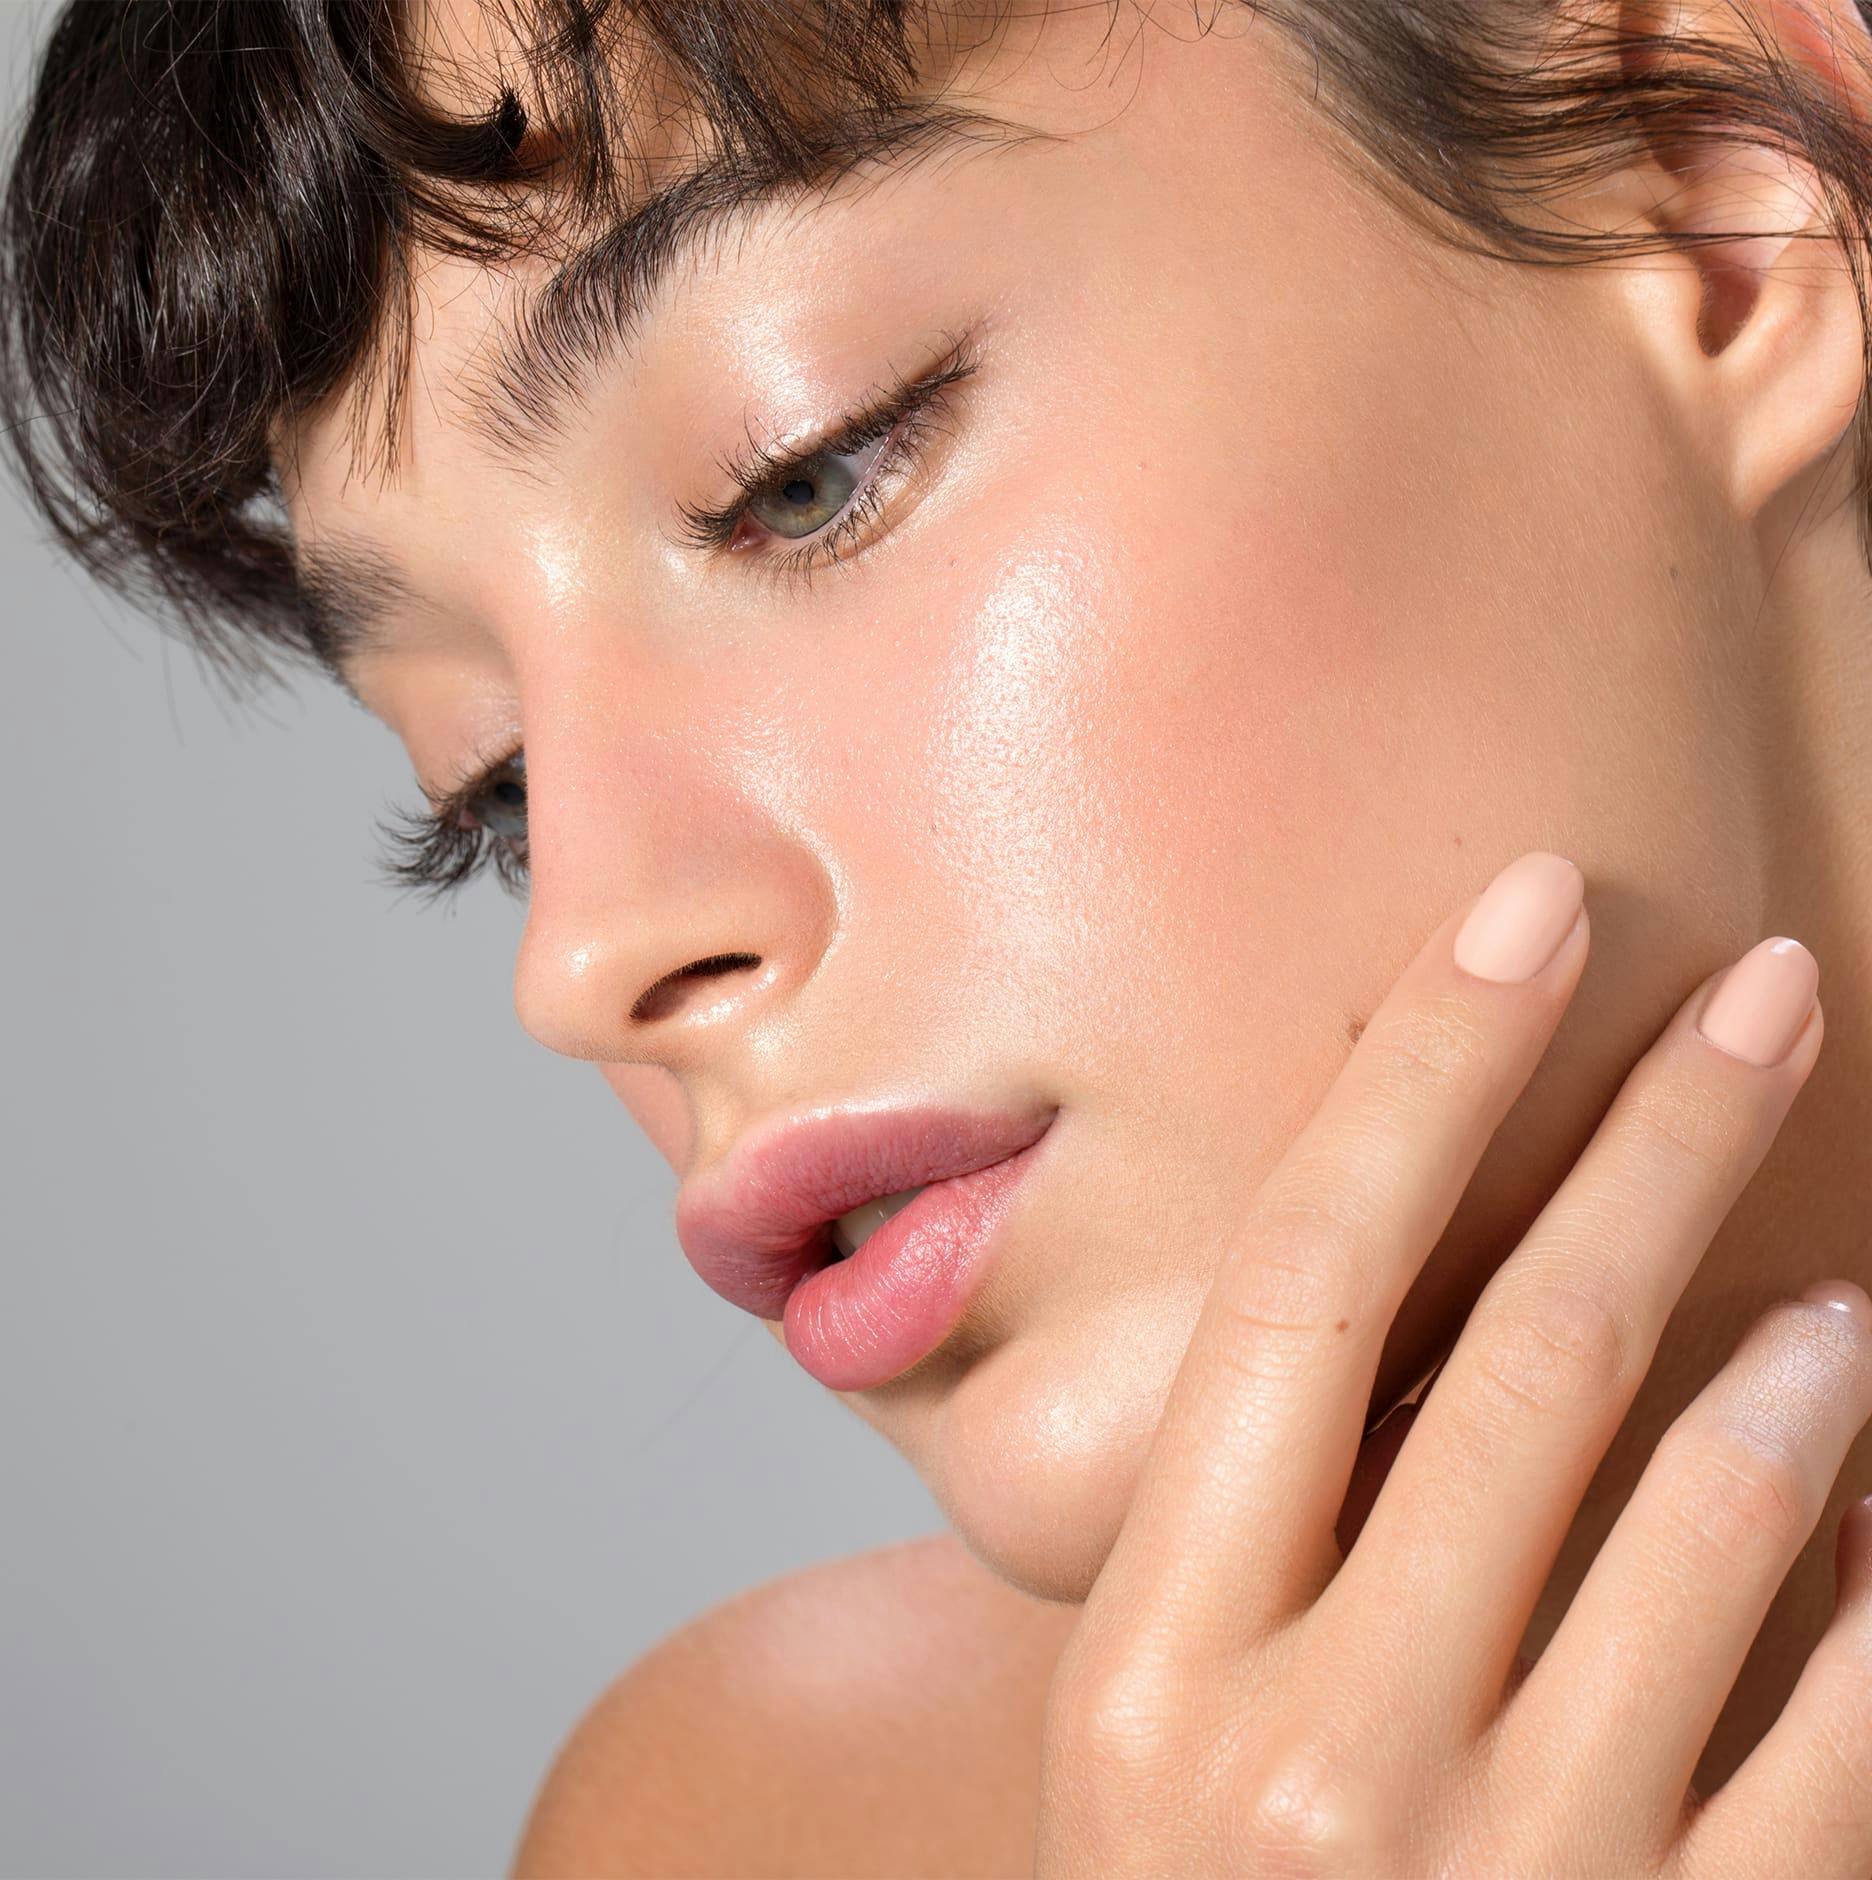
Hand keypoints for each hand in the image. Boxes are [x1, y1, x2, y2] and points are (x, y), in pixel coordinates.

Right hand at [1033, 850, 1867, 1877]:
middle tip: (1762, 983)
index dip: (1422, 1069)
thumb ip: (1275, 1527)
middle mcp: (1323, 1755)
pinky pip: (1852, 1729)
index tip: (1529, 911)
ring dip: (1806, 1350)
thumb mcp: (1164, 1729)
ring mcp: (1520, 1875)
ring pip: (1716, 1518)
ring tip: (1839, 1273)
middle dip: (1657, 1133)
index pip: (1306, 1280)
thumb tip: (1448, 1298)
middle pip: (1528, 1352)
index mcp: (1160, 1659)